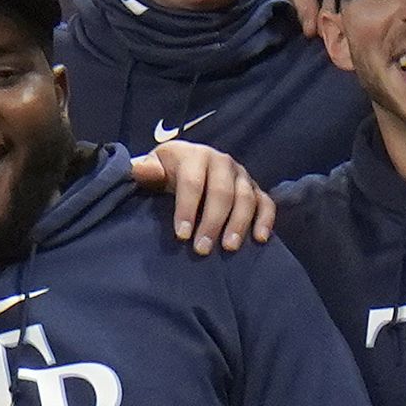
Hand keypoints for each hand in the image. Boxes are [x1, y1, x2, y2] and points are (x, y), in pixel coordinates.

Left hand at [133, 139, 275, 253]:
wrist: (182, 166)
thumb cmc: (163, 172)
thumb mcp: (151, 169)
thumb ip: (145, 172)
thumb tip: (139, 171)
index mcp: (194, 155)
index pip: (192, 182)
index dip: (187, 208)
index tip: (181, 235)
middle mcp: (221, 161)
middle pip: (221, 192)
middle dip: (212, 222)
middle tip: (202, 250)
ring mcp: (240, 174)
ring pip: (245, 197)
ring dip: (238, 224)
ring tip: (228, 248)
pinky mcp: (254, 187)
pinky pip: (265, 202)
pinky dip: (265, 219)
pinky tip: (260, 239)